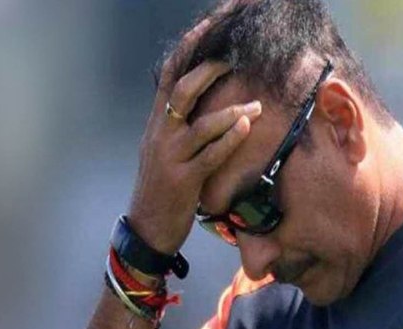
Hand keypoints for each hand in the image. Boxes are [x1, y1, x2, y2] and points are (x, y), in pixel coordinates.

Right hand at [128, 20, 261, 253]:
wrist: (147, 227)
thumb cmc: (162, 188)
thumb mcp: (163, 150)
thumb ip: (178, 124)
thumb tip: (202, 98)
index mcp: (157, 123)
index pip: (170, 76)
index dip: (189, 49)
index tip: (210, 26)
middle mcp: (160, 135)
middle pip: (181, 91)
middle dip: (209, 70)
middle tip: (235, 58)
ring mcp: (170, 157)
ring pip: (200, 125)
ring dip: (231, 112)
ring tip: (256, 106)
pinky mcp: (183, 180)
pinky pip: (210, 155)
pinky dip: (229, 140)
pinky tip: (246, 128)